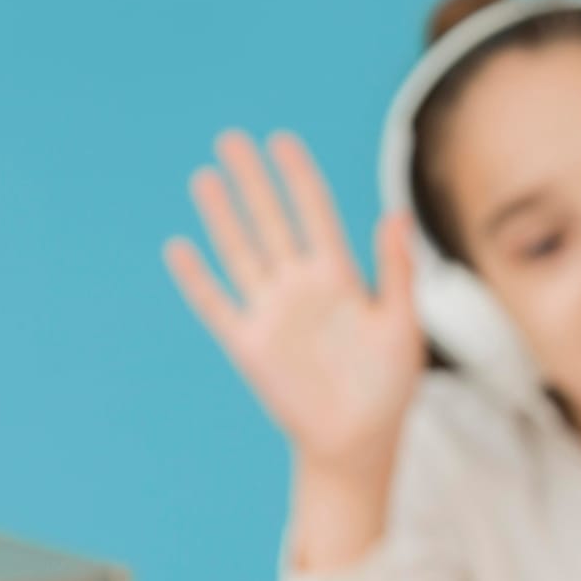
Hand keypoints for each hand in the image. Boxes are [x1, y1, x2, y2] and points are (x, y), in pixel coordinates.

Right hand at [164, 131, 423, 474]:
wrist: (358, 441)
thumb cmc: (389, 386)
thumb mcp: (401, 325)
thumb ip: (396, 271)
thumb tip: (396, 215)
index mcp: (340, 278)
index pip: (316, 214)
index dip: (299, 178)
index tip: (281, 141)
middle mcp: (301, 287)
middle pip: (272, 222)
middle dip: (253, 182)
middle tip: (230, 138)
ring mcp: (272, 313)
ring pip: (241, 253)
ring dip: (223, 217)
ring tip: (205, 176)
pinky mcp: (248, 344)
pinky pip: (217, 305)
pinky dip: (197, 279)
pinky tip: (179, 248)